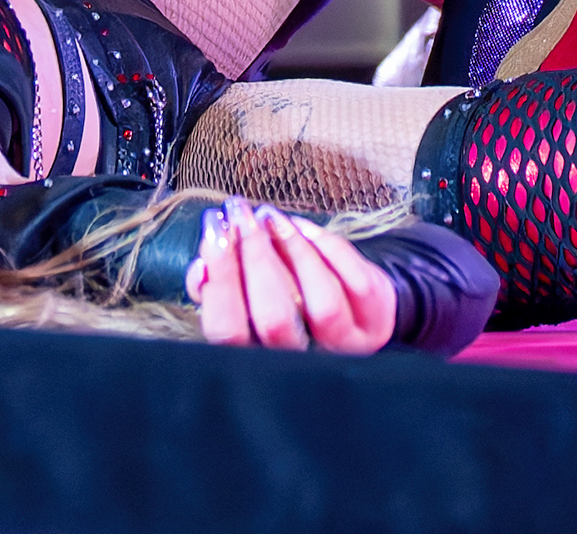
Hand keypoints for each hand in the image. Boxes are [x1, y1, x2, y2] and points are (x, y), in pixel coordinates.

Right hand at [186, 204, 396, 354]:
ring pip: (319, 299)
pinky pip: (351, 277)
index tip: (213, 233)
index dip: (219, 282)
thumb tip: (201, 266)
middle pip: (274, 317)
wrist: (351, 312)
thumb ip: (215, 289)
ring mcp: (345, 345)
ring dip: (290, 248)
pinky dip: (323, 245)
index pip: (230, 332)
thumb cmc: (286, 305)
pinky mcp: (375, 319)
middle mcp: (302, 363)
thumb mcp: (246, 304)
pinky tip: (300, 226)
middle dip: (254, 256)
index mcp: (259, 362)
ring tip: (268, 216)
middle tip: (239, 214)